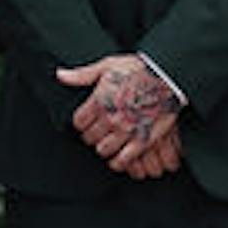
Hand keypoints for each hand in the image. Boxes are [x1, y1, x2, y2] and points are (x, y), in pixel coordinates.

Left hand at [58, 53, 183, 179]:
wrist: (166, 76)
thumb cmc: (138, 68)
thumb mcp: (108, 65)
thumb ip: (83, 74)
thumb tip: (61, 75)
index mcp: (99, 100)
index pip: (79, 122)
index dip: (81, 123)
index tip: (86, 121)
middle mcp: (110, 117)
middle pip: (89, 138)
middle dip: (91, 136)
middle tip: (97, 132)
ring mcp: (126, 131)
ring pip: (103, 150)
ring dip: (103, 148)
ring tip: (107, 143)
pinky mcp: (142, 140)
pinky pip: (124, 160)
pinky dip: (118, 162)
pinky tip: (117, 158)